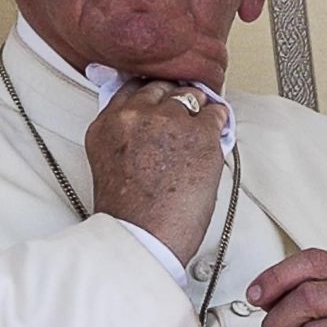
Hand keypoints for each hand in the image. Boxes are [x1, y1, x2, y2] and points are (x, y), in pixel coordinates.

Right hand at [86, 79, 228, 261]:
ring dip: (198, 109)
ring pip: (191, 96)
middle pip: (162, 87)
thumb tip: (152, 123)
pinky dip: (219, 123)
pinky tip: (215, 135)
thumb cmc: (131, 215)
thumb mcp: (111, 164)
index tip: (161, 97)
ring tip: (199, 128)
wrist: (145, 239)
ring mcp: (169, 121)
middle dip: (175, 98)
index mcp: (107, 124)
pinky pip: (216, 114)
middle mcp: (135, 115)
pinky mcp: (200, 133)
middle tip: (184, 113)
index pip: (132, 87)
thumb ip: (126, 135)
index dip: (152, 93)